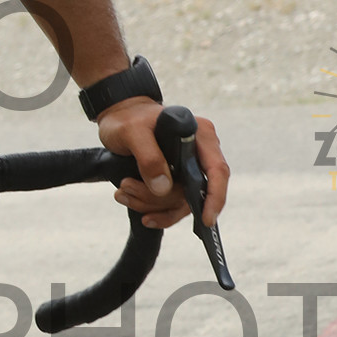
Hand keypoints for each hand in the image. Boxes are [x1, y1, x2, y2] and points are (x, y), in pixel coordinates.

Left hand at [97, 98, 229, 229]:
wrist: (119, 118)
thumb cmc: (127, 118)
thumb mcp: (132, 132)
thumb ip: (148, 157)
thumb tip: (163, 188)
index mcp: (200, 135)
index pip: (217, 171)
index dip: (215, 197)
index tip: (206, 219)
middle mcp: (200, 153)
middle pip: (194, 192)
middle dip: (160, 200)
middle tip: (127, 188)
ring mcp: (189, 168)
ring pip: (180, 202)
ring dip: (150, 203)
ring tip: (122, 191)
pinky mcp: (177, 180)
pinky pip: (172, 205)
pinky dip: (152, 209)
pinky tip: (136, 207)